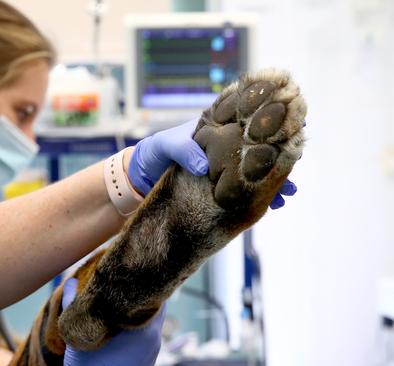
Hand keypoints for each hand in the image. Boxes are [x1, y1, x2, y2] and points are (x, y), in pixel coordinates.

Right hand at [62, 278, 164, 365]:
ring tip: (119, 298)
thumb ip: (74, 304)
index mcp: (143, 327)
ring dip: (138, 307)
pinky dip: (136, 323)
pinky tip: (119, 320)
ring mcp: (154, 349)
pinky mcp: (148, 358)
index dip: (142, 275)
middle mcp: (154, 337)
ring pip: (151, 317)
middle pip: (154, 302)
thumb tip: (71, 281)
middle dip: (139, 290)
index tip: (128, 265)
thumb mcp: (79, 333)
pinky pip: (147, 332)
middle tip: (123, 278)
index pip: (154, 290)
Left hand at [127, 118, 298, 207]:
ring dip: (275, 182)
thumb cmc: (157, 152)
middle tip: (294, 168)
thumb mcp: (167, 146)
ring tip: (287, 193)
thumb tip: (204, 167)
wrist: (143, 175)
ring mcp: (227, 168)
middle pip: (262, 150)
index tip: (296, 127)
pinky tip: (272, 206)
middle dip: (282, 159)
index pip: (251, 122)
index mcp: (218, 129)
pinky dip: (260, 197)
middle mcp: (228, 147)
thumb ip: (185, 151)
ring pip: (258, 172)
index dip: (274, 123)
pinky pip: (246, 190)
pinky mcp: (223, 186)